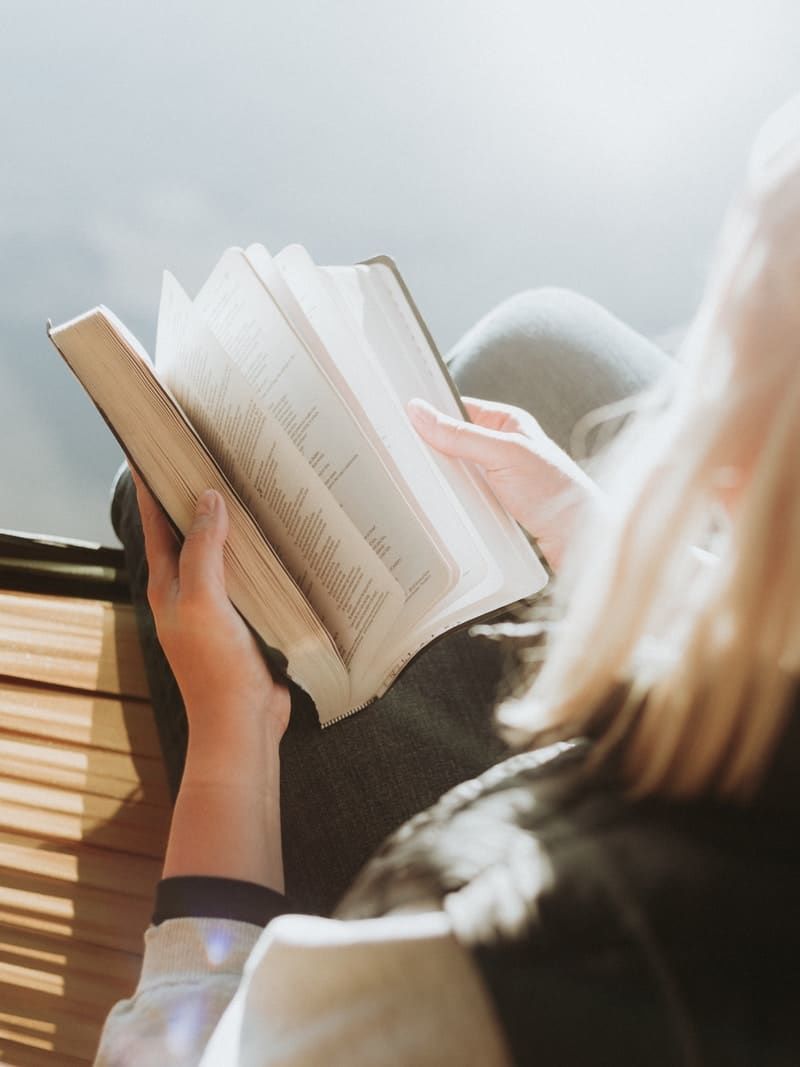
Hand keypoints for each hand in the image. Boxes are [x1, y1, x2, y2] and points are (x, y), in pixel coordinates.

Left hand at [132, 471, 290, 744]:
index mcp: (167, 583)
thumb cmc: (215, 668)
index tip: (155, 448)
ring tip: (248, 487)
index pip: (154, 521)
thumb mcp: (203, 601)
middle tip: (211, 456)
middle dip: (195, 496)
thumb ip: (202, 550)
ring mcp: (217, 604)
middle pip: (188, 531)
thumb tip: (207, 499)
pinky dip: (258, 553)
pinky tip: (277, 539)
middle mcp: (188, 590)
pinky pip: (249, 575)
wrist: (242, 722)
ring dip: (232, 524)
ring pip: (222, 552)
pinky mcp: (245, 617)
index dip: (151, 484)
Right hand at [407, 396, 599, 570]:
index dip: (431, 413)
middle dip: (431, 449)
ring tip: (414, 480)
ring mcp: (499, 475)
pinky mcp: (497, 503)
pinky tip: (438, 504)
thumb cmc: (554, 489)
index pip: (458, 409)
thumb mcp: (502, 454)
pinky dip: (452, 499)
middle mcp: (502, 446)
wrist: (580, 537)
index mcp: (507, 422)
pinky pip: (465, 496)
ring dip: (441, 478)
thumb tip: (420, 412)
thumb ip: (460, 434)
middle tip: (400, 454)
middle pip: (454, 442)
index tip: (401, 420)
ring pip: (457, 471)